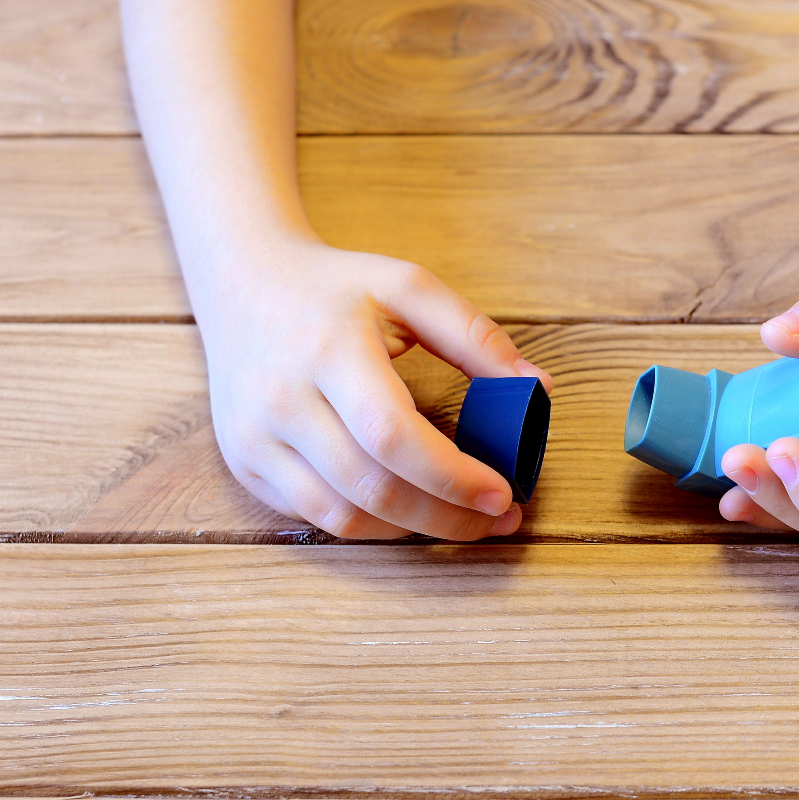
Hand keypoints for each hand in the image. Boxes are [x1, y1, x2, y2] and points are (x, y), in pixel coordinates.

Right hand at [193, 237, 552, 539]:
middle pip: (372, 487)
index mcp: (327, 349)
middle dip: (446, 515)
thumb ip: (476, 336)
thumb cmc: (335, 287)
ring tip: (463, 520)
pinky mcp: (244, 462)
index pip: (392, 435)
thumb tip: (538, 389)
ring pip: (342, 516)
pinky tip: (411, 511)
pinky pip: (316, 516)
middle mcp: (281, 400)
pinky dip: (372, 524)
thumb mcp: (408, 287)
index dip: (453, 477)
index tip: (504, 494)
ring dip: (413, 529)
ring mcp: (255, 438)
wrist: (242, 282)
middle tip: (498, 519)